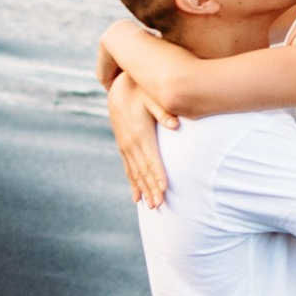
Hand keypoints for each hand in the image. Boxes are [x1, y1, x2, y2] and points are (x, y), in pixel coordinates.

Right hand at [108, 68, 169, 210]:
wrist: (119, 88)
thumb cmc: (141, 91)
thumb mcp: (152, 96)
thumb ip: (164, 111)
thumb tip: (176, 125)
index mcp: (140, 133)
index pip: (151, 159)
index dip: (158, 175)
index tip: (164, 190)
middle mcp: (131, 143)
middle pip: (143, 171)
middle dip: (152, 189)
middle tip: (160, 206)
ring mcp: (125, 147)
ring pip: (135, 174)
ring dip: (143, 191)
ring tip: (151, 207)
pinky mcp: (123, 147)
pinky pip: (128, 170)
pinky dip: (133, 184)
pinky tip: (136, 198)